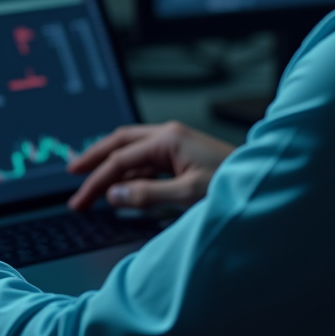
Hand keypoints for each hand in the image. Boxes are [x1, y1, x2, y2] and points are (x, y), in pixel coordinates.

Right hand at [67, 121, 233, 211]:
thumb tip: (114, 196)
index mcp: (167, 139)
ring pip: (132, 151)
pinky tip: (122, 188)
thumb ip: (147, 195)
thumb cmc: (233, 184)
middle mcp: (169, 136)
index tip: (79, 200)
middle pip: (120, 143)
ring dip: (111, 166)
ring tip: (91, 183)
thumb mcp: (187, 195)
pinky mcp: (182, 155)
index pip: (120, 159)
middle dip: (94, 158)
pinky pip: (146, 161)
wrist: (262, 182)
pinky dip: (129, 173)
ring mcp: (176, 144)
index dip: (96, 181)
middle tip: (72, 174)